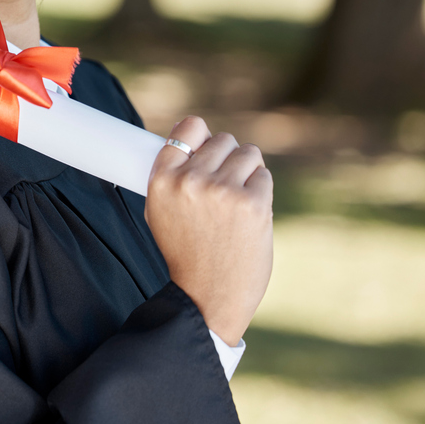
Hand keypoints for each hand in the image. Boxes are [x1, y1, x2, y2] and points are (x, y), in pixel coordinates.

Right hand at [144, 116, 273, 346]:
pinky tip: (249, 212)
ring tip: (237, 199)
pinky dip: (260, 190)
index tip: (205, 148)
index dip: (201, 134)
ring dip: (247, 171)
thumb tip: (190, 131)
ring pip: (248, 153)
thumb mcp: (160, 210)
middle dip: (227, 158)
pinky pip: (263, 176)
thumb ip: (172, 173)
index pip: (189, 127)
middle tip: (224, 186)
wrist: (207, 296)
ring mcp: (223, 191)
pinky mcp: (253, 204)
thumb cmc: (185, 253)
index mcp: (162, 180)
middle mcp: (190, 181)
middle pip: (222, 139)